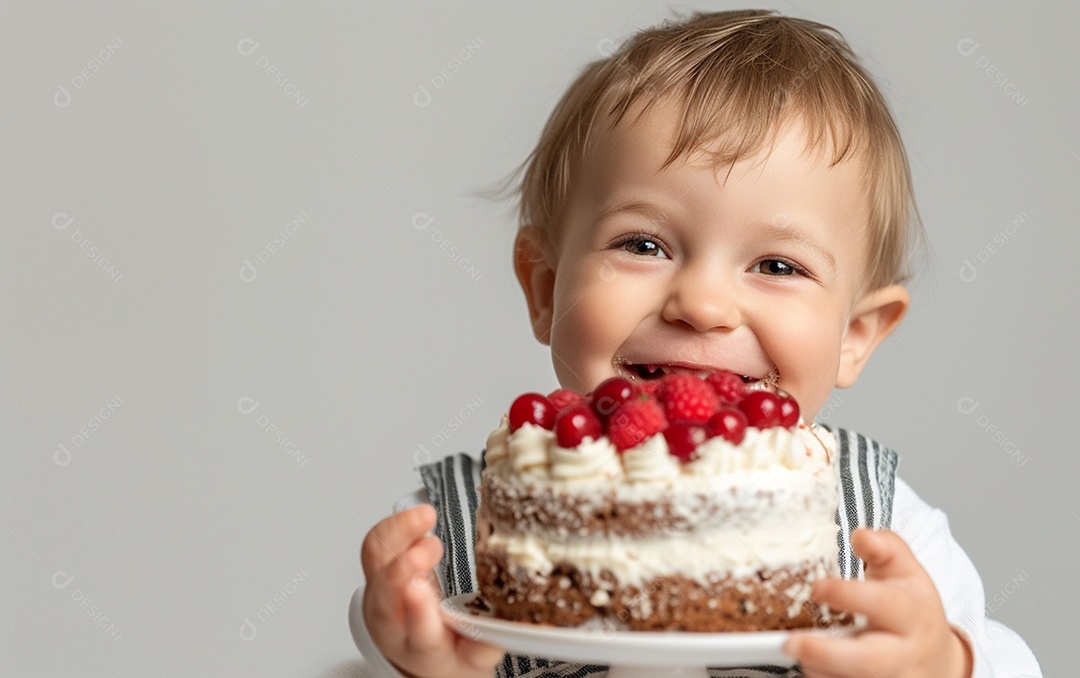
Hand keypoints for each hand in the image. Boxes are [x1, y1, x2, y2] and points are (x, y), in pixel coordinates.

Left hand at [361, 505, 503, 677]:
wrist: (418, 652)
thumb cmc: (448, 651)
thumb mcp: (474, 658)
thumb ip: (491, 642)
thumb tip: (520, 620)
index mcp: (424, 648)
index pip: (418, 633)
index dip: (419, 612)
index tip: (421, 590)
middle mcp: (394, 621)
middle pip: (385, 594)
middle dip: (404, 566)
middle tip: (431, 547)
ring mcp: (382, 593)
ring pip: (375, 562)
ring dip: (397, 535)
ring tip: (426, 517)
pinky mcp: (379, 570)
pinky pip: (376, 543)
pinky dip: (394, 525)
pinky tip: (418, 516)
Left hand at [784, 528, 973, 677]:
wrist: (935, 656)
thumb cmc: (911, 608)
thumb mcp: (906, 570)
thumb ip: (884, 547)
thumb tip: (861, 535)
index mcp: (913, 613)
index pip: (884, 605)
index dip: (848, 595)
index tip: (817, 587)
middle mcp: (905, 652)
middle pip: (870, 661)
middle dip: (827, 653)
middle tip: (791, 641)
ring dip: (818, 667)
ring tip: (796, 648)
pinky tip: (810, 664)